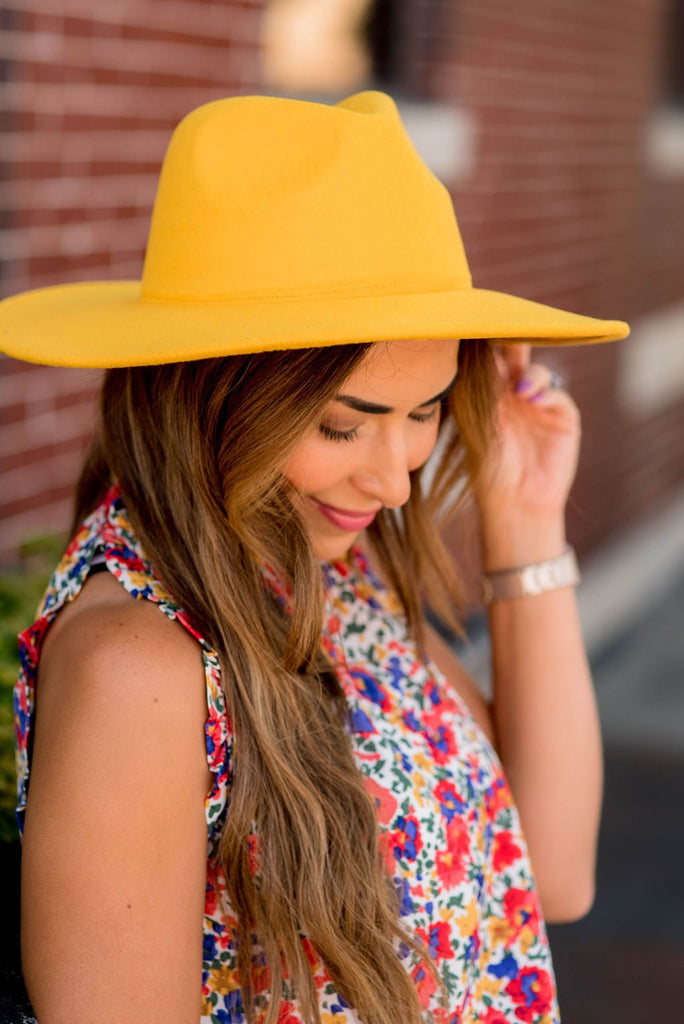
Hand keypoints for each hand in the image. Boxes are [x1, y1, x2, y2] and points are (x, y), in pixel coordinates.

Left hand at [474, 343, 581, 527]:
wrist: (515, 503)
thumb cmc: (488, 469)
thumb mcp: (478, 428)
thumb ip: (481, 393)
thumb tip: (475, 354)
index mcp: (489, 391)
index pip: (488, 357)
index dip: (486, 342)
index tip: (478, 328)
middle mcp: (514, 391)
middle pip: (515, 355)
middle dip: (513, 341)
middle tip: (508, 334)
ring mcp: (539, 402)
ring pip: (538, 372)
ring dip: (531, 374)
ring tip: (521, 389)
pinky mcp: (562, 416)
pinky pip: (558, 396)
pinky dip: (548, 395)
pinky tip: (535, 401)